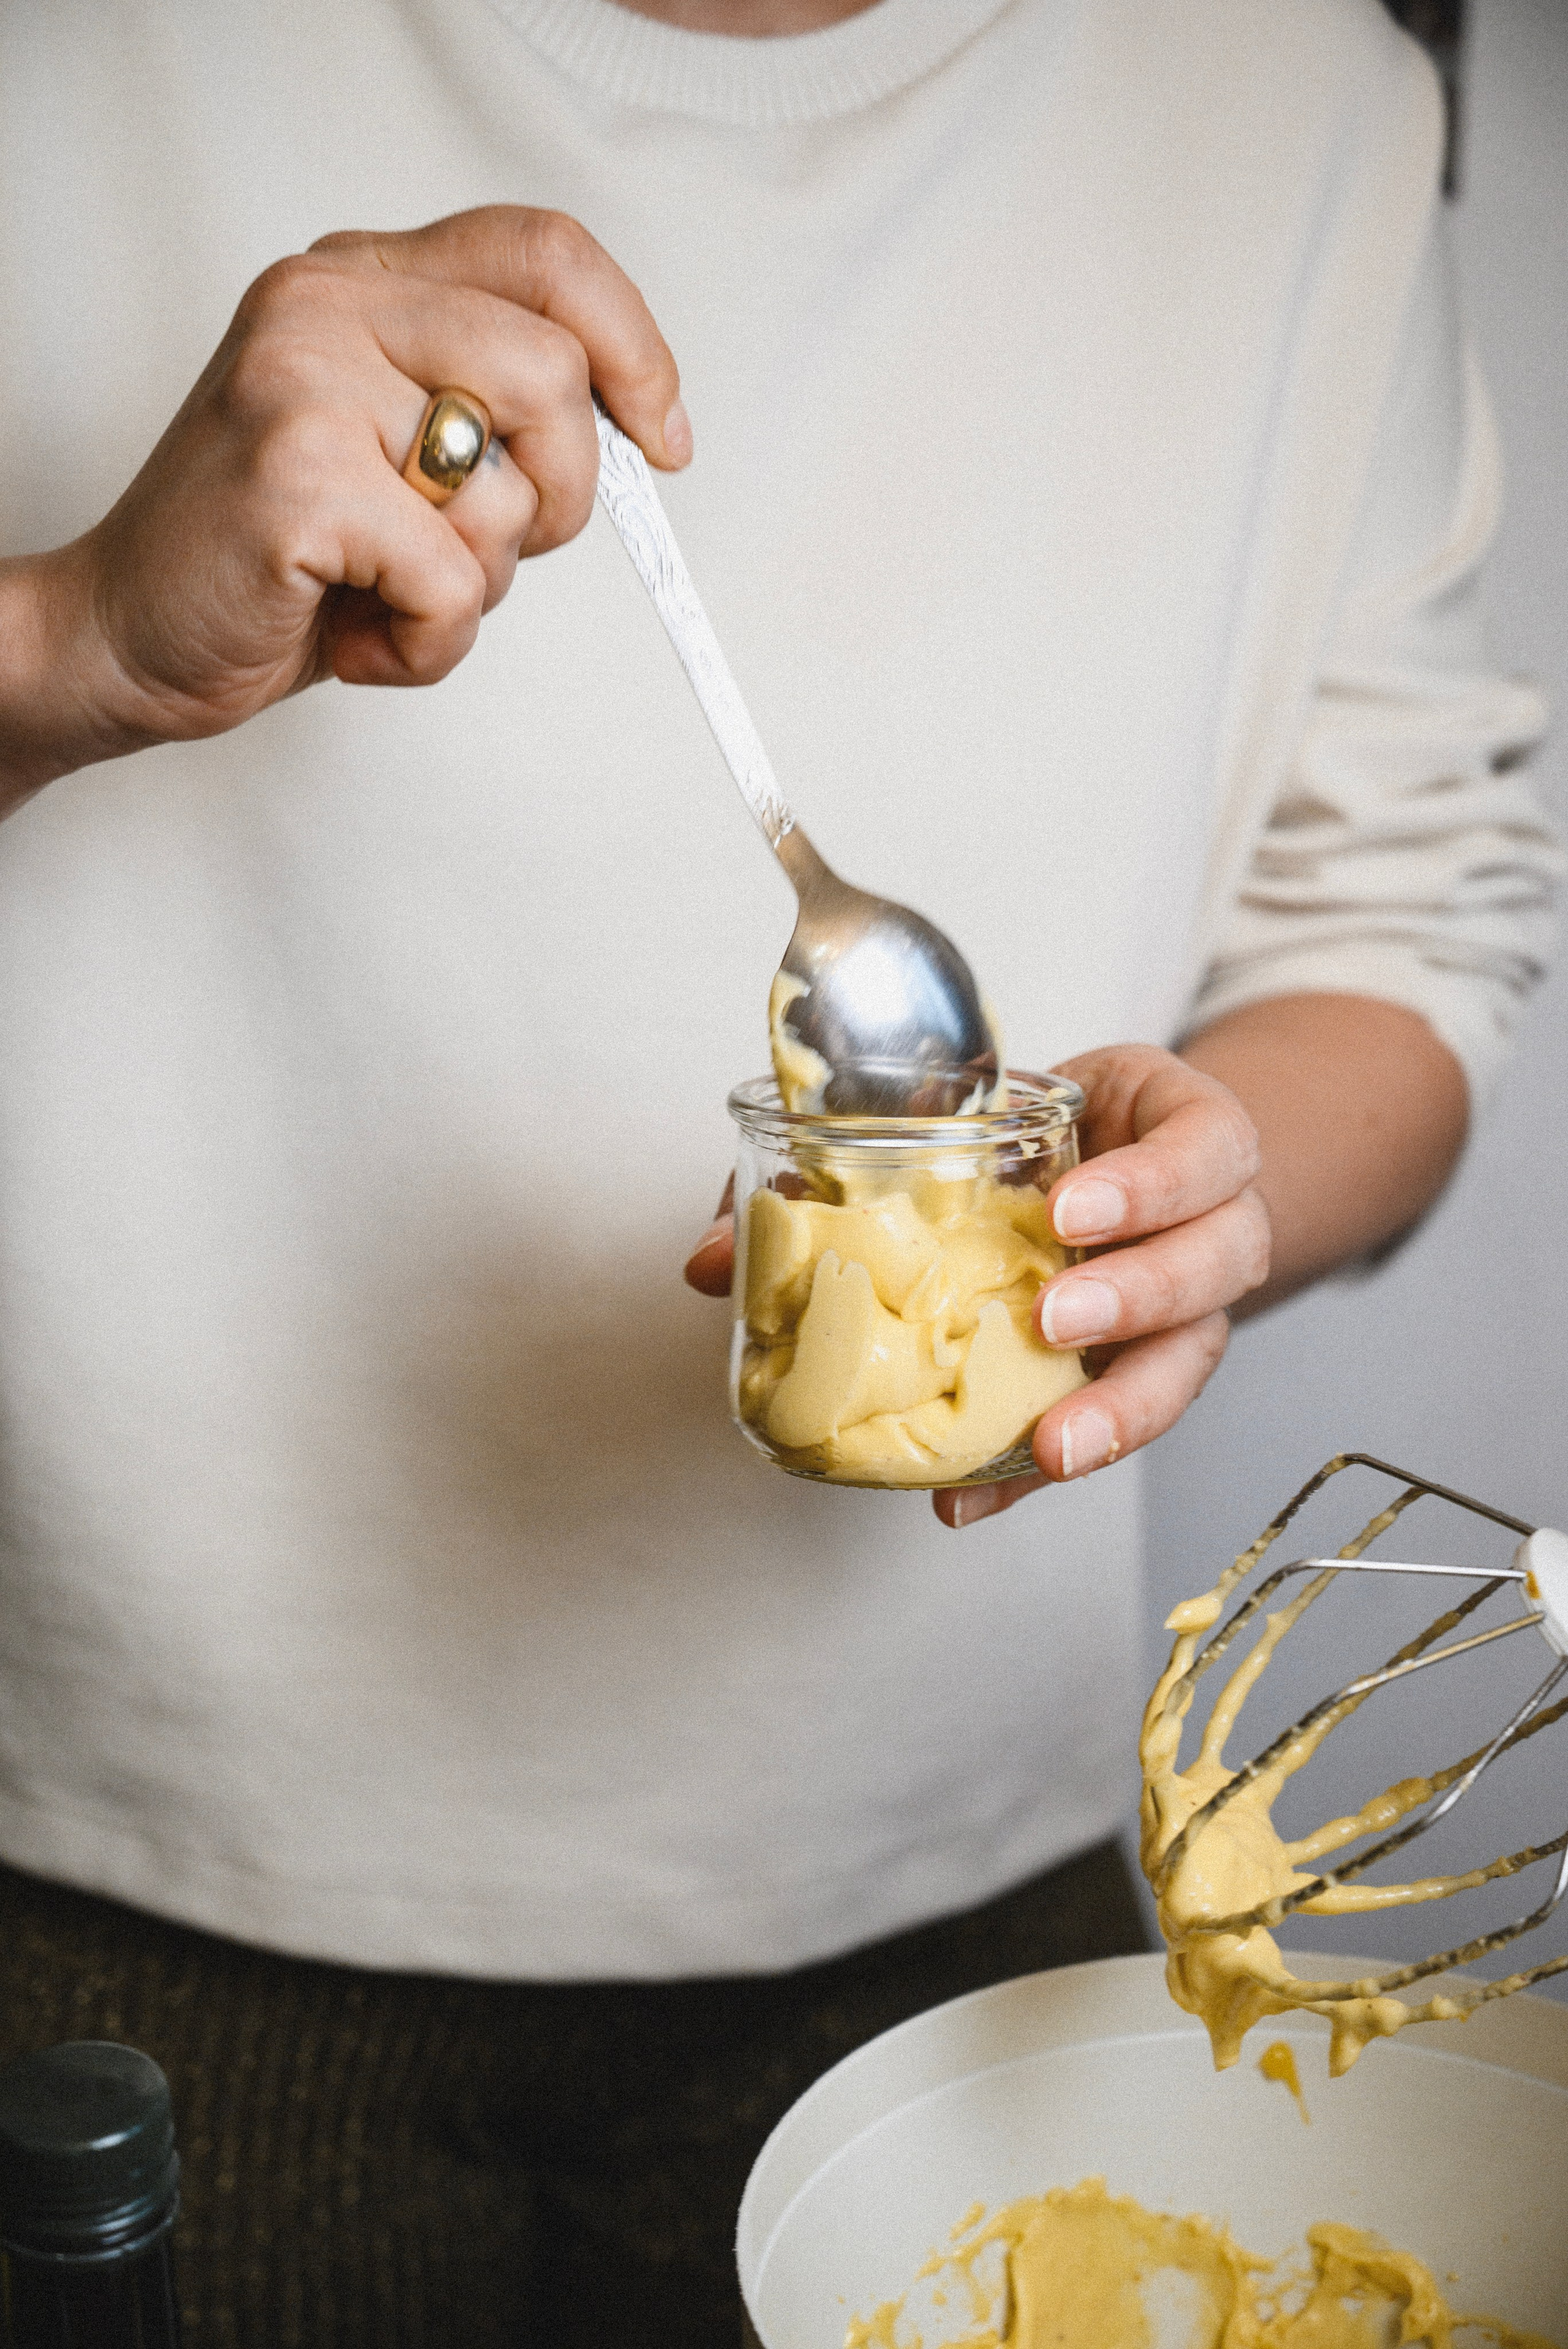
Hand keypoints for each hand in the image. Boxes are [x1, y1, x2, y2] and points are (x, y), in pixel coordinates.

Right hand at [0, 206, 686, 802]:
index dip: (634, 348)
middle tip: (483, 553)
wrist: (128, 631)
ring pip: (510, 490)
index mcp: (359, 281)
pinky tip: (362, 642)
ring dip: (479, 586)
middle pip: (553, 378)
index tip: (664, 437)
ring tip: (391, 594)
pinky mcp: (298, 480)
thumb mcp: (395, 451)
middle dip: (559, 498)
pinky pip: (454, 582)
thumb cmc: (275, 556)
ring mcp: (304, 384)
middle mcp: (326, 308)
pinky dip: (430, 646)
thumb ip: (491, 409)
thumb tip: (645, 429)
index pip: (546, 255)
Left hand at [682, 1046, 1269, 1525]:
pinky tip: (972, 1499)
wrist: (1117, 1170)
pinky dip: (1035, 1470)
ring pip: (1193, 1359)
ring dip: (1119, 1406)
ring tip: (1046, 1445)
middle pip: (1219, 1261)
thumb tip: (709, 1263)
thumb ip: (843, 1169)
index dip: (1151, 1182)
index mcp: (1185, 1134)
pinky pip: (1111, 1428)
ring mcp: (1194, 1306)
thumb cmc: (1040, 1137)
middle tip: (1051, 1320)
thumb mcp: (969, 1119)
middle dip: (1137, 1294)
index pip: (1208, 1149)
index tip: (1067, 1209)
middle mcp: (1212, 1223)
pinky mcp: (1151, 1371)